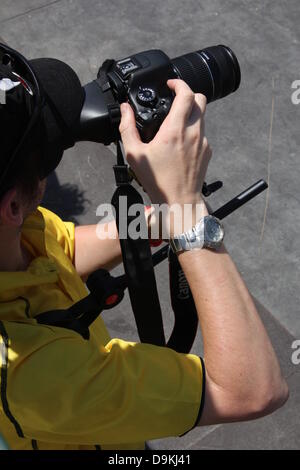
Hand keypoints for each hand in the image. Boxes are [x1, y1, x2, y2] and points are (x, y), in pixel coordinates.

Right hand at [119, 79, 210, 235]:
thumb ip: (127, 128)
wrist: (179, 200)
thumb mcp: (134, 154)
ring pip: (202, 115)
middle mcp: (193, 132)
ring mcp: (203, 141)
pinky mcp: (207, 151)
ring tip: (175, 122)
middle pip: (200, 99)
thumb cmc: (157, 180)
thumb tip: (125, 109)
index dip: (178, 83)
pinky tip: (180, 143)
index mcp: (175, 129)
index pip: (186, 94)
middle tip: (174, 99)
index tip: (170, 84)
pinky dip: (193, 131)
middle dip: (188, 94)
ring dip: (191, 112)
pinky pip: (202, 133)